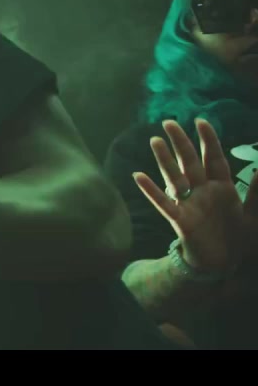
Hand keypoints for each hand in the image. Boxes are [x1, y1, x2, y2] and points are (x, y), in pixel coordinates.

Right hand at [133, 118, 250, 272]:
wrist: (222, 264)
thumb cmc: (238, 240)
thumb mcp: (254, 218)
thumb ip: (256, 195)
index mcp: (222, 188)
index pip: (214, 158)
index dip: (208, 140)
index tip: (201, 120)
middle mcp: (203, 191)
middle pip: (190, 162)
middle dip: (181, 142)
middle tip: (168, 122)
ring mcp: (190, 203)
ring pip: (175, 176)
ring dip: (165, 159)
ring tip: (155, 141)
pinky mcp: (180, 219)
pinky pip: (163, 202)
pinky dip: (151, 190)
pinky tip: (139, 176)